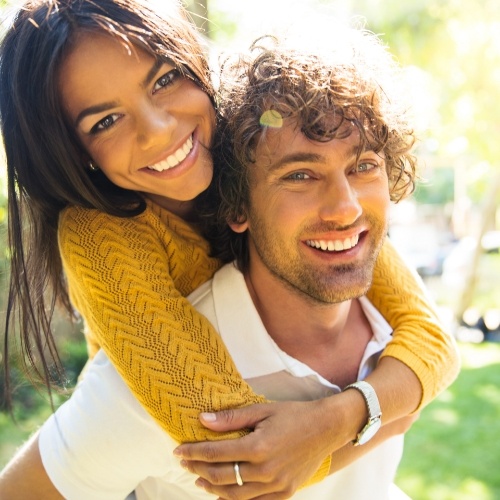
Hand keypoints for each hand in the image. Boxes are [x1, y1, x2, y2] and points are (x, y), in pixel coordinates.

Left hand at [174, 400, 337, 499]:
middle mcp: (266, 470)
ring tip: (200, 479)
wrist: (326, 428)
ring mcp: (276, 485)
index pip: (216, 453)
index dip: (194, 452)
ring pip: (235, 495)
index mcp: (259, 447)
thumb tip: (202, 420)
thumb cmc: (293, 415)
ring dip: (213, 488)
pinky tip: (225, 493)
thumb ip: (231, 418)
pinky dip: (235, 499)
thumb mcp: (262, 409)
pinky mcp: (285, 493)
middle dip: (199, 469)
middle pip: (222, 476)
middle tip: (185, 463)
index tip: (178, 450)